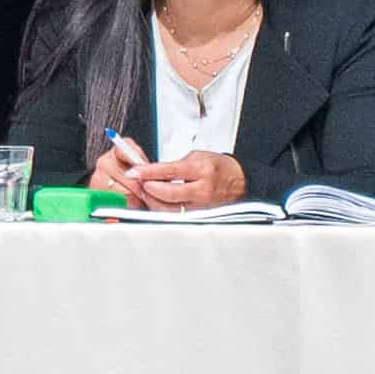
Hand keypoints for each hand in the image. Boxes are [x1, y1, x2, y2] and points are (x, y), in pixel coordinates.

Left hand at [95, 146, 242, 211]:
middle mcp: (202, 190)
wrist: (239, 182)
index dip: (148, 172)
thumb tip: (152, 171)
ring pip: (168, 208)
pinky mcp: (198, 217)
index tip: (135, 171)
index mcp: (202, 170)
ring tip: (147, 190)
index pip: (169, 171)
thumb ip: (174, 165)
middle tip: (139, 180)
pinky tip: (157, 201)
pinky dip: (162, 208)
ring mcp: (201, 206)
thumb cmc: (219, 168)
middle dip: (148, 187)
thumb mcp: (197, 157)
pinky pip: (175, 215)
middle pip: (167, 193)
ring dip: (152, 199)